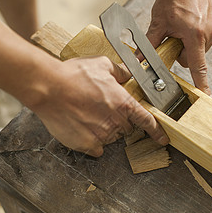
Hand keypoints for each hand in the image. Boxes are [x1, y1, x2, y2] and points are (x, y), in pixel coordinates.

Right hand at [27, 56, 168, 156]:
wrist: (49, 88)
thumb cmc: (73, 75)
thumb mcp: (101, 65)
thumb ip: (120, 72)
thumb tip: (128, 74)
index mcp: (123, 103)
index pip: (147, 121)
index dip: (157, 131)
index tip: (162, 138)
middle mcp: (115, 122)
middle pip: (126, 128)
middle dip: (119, 120)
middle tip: (102, 109)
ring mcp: (101, 135)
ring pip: (110, 137)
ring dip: (104, 129)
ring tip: (87, 114)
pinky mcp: (87, 144)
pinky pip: (96, 148)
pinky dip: (92, 140)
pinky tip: (82, 126)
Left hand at [147, 0, 211, 94]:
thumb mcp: (158, 22)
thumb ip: (150, 44)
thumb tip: (139, 61)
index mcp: (194, 35)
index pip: (197, 67)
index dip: (201, 84)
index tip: (205, 96)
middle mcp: (209, 32)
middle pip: (194, 57)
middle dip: (184, 52)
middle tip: (176, 36)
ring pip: (201, 48)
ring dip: (192, 43)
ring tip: (185, 26)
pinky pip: (208, 38)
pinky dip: (200, 34)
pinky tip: (193, 22)